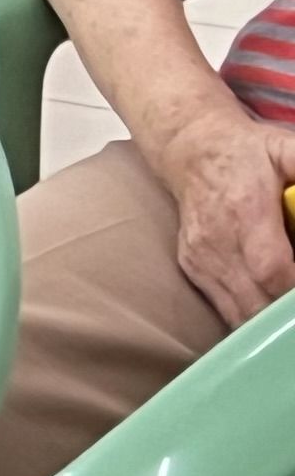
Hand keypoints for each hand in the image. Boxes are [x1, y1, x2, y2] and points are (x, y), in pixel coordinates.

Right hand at [160, 111, 294, 330]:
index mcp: (244, 212)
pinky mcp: (193, 269)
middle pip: (258, 303)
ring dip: (272, 325)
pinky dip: (253, 319)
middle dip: (287, 317)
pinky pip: (227, 309)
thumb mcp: (288, 150)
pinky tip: (274, 314)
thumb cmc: (247, 152)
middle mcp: (218, 242)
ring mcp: (202, 259)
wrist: (190, 151)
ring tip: (291, 320)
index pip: (274, 271)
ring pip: (241, 315)